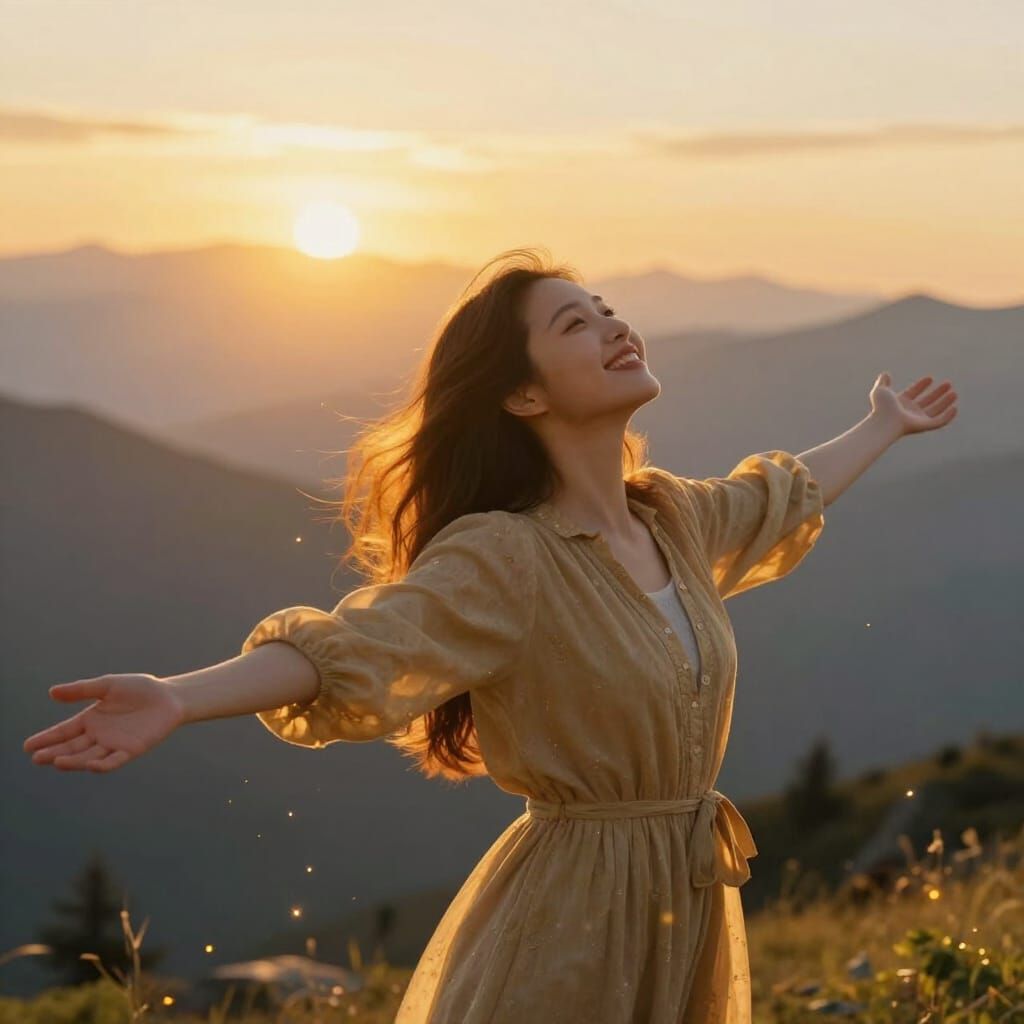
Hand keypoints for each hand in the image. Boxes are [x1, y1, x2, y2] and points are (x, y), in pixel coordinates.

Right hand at [22, 673, 185, 773]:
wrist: (170, 697)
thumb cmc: (139, 689)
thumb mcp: (108, 685)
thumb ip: (82, 690)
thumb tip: (51, 692)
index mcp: (90, 720)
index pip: (64, 732)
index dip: (47, 739)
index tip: (28, 746)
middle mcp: (98, 735)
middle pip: (72, 748)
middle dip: (54, 753)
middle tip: (36, 757)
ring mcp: (113, 745)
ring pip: (88, 757)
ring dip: (73, 761)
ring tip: (56, 761)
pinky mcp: (131, 751)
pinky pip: (113, 761)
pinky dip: (102, 765)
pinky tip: (90, 765)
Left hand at [869, 371, 957, 439]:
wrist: (885, 421)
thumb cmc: (881, 407)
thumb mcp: (881, 391)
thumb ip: (883, 382)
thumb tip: (885, 374)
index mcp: (900, 403)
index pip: (913, 393)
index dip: (921, 385)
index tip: (930, 378)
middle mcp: (909, 411)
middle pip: (927, 401)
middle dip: (937, 393)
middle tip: (948, 383)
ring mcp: (917, 419)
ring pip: (935, 410)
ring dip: (945, 402)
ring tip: (954, 393)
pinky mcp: (924, 426)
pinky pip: (939, 422)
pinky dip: (948, 416)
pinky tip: (954, 408)